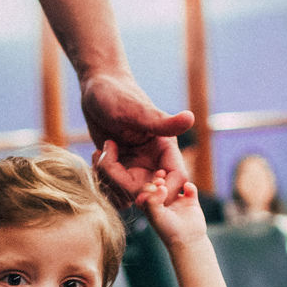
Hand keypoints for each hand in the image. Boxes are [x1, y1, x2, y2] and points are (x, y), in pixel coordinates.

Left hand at [82, 72, 192, 201]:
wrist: (97, 91)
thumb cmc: (118, 94)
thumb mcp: (138, 110)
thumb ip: (163, 122)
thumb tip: (190, 118)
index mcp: (166, 149)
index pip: (176, 181)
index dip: (162, 192)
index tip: (139, 190)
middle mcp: (153, 162)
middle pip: (147, 193)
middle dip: (122, 183)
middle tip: (104, 158)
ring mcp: (135, 169)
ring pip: (127, 196)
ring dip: (108, 180)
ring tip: (99, 153)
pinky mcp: (118, 171)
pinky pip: (113, 191)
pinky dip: (101, 180)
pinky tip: (96, 157)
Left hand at [136, 173, 206, 248]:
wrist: (187, 239)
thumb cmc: (168, 230)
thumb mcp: (155, 216)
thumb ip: (153, 200)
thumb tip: (162, 186)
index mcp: (153, 206)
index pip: (148, 191)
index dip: (148, 185)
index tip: (151, 184)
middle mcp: (165, 202)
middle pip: (161, 185)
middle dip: (159, 179)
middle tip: (159, 178)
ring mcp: (178, 200)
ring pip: (175, 184)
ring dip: (173, 179)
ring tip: (170, 178)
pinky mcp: (191, 201)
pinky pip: (190, 188)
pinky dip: (189, 186)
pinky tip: (186, 187)